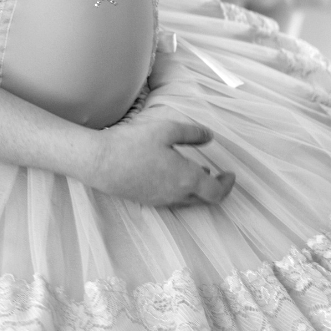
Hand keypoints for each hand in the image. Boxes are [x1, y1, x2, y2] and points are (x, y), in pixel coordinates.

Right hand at [83, 115, 235, 206]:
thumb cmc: (133, 144)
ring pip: (189, 201)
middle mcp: (176, 195)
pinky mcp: (147, 200)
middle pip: (205, 200)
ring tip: (200, 172)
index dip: (228, 185)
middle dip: (215, 188)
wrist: (99, 162)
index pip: (217, 192)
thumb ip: (193, 133)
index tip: (230, 174)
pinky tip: (174, 175)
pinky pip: (173, 200)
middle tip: (219, 175)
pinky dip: (182, 190)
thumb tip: (210, 137)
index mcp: (187, 180)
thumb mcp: (166, 130)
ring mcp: (160, 200)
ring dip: (198, 189)